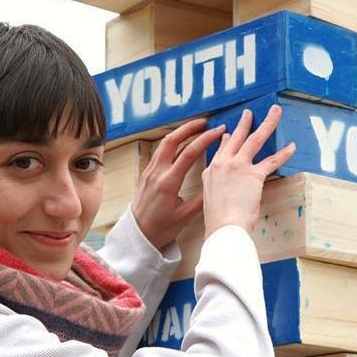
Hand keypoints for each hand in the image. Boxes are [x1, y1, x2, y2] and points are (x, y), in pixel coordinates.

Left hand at [130, 118, 225, 249]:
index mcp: (168, 182)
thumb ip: (202, 200)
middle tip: (206, 121)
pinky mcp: (147, 173)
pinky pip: (160, 152)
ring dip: (180, 133)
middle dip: (190, 127)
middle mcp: (157, 172)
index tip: (218, 131)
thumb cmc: (160, 228)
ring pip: (165, 143)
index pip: (189, 153)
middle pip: (173, 140)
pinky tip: (182, 143)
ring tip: (195, 128)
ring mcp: (150, 171)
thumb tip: (219, 184)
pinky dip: (172, 143)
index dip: (206, 139)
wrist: (138, 234)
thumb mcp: (184, 217)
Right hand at [202, 105, 295, 238]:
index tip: (228, 132)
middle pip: (236, 137)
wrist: (223, 226)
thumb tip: (227, 185)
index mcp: (211, 171)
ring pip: (254, 139)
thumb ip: (218, 187)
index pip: (220, 149)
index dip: (226, 139)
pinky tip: (291, 146)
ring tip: (274, 112)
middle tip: (249, 113)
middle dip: (244, 123)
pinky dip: (283, 153)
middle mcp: (222, 164)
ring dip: (267, 123)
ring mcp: (237, 166)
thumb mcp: (211, 198)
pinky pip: (271, 160)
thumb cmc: (218, 219)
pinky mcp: (253, 174)